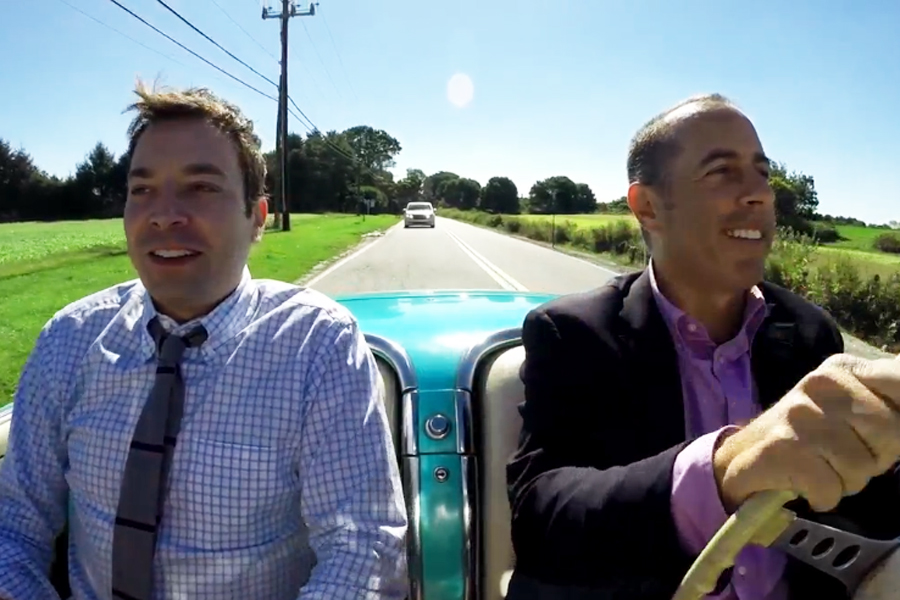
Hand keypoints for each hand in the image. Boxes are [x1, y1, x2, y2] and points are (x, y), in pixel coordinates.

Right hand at [713, 353, 899, 512]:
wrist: (742, 458)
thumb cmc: (809, 439)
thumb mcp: (853, 410)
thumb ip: (887, 400)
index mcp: (842, 370)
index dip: (896, 421)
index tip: (876, 435)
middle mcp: (819, 384)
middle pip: (890, 431)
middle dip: (875, 456)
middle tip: (843, 456)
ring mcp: (798, 415)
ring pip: (860, 465)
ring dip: (846, 481)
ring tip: (822, 470)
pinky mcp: (779, 449)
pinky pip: (829, 488)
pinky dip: (821, 496)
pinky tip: (804, 485)